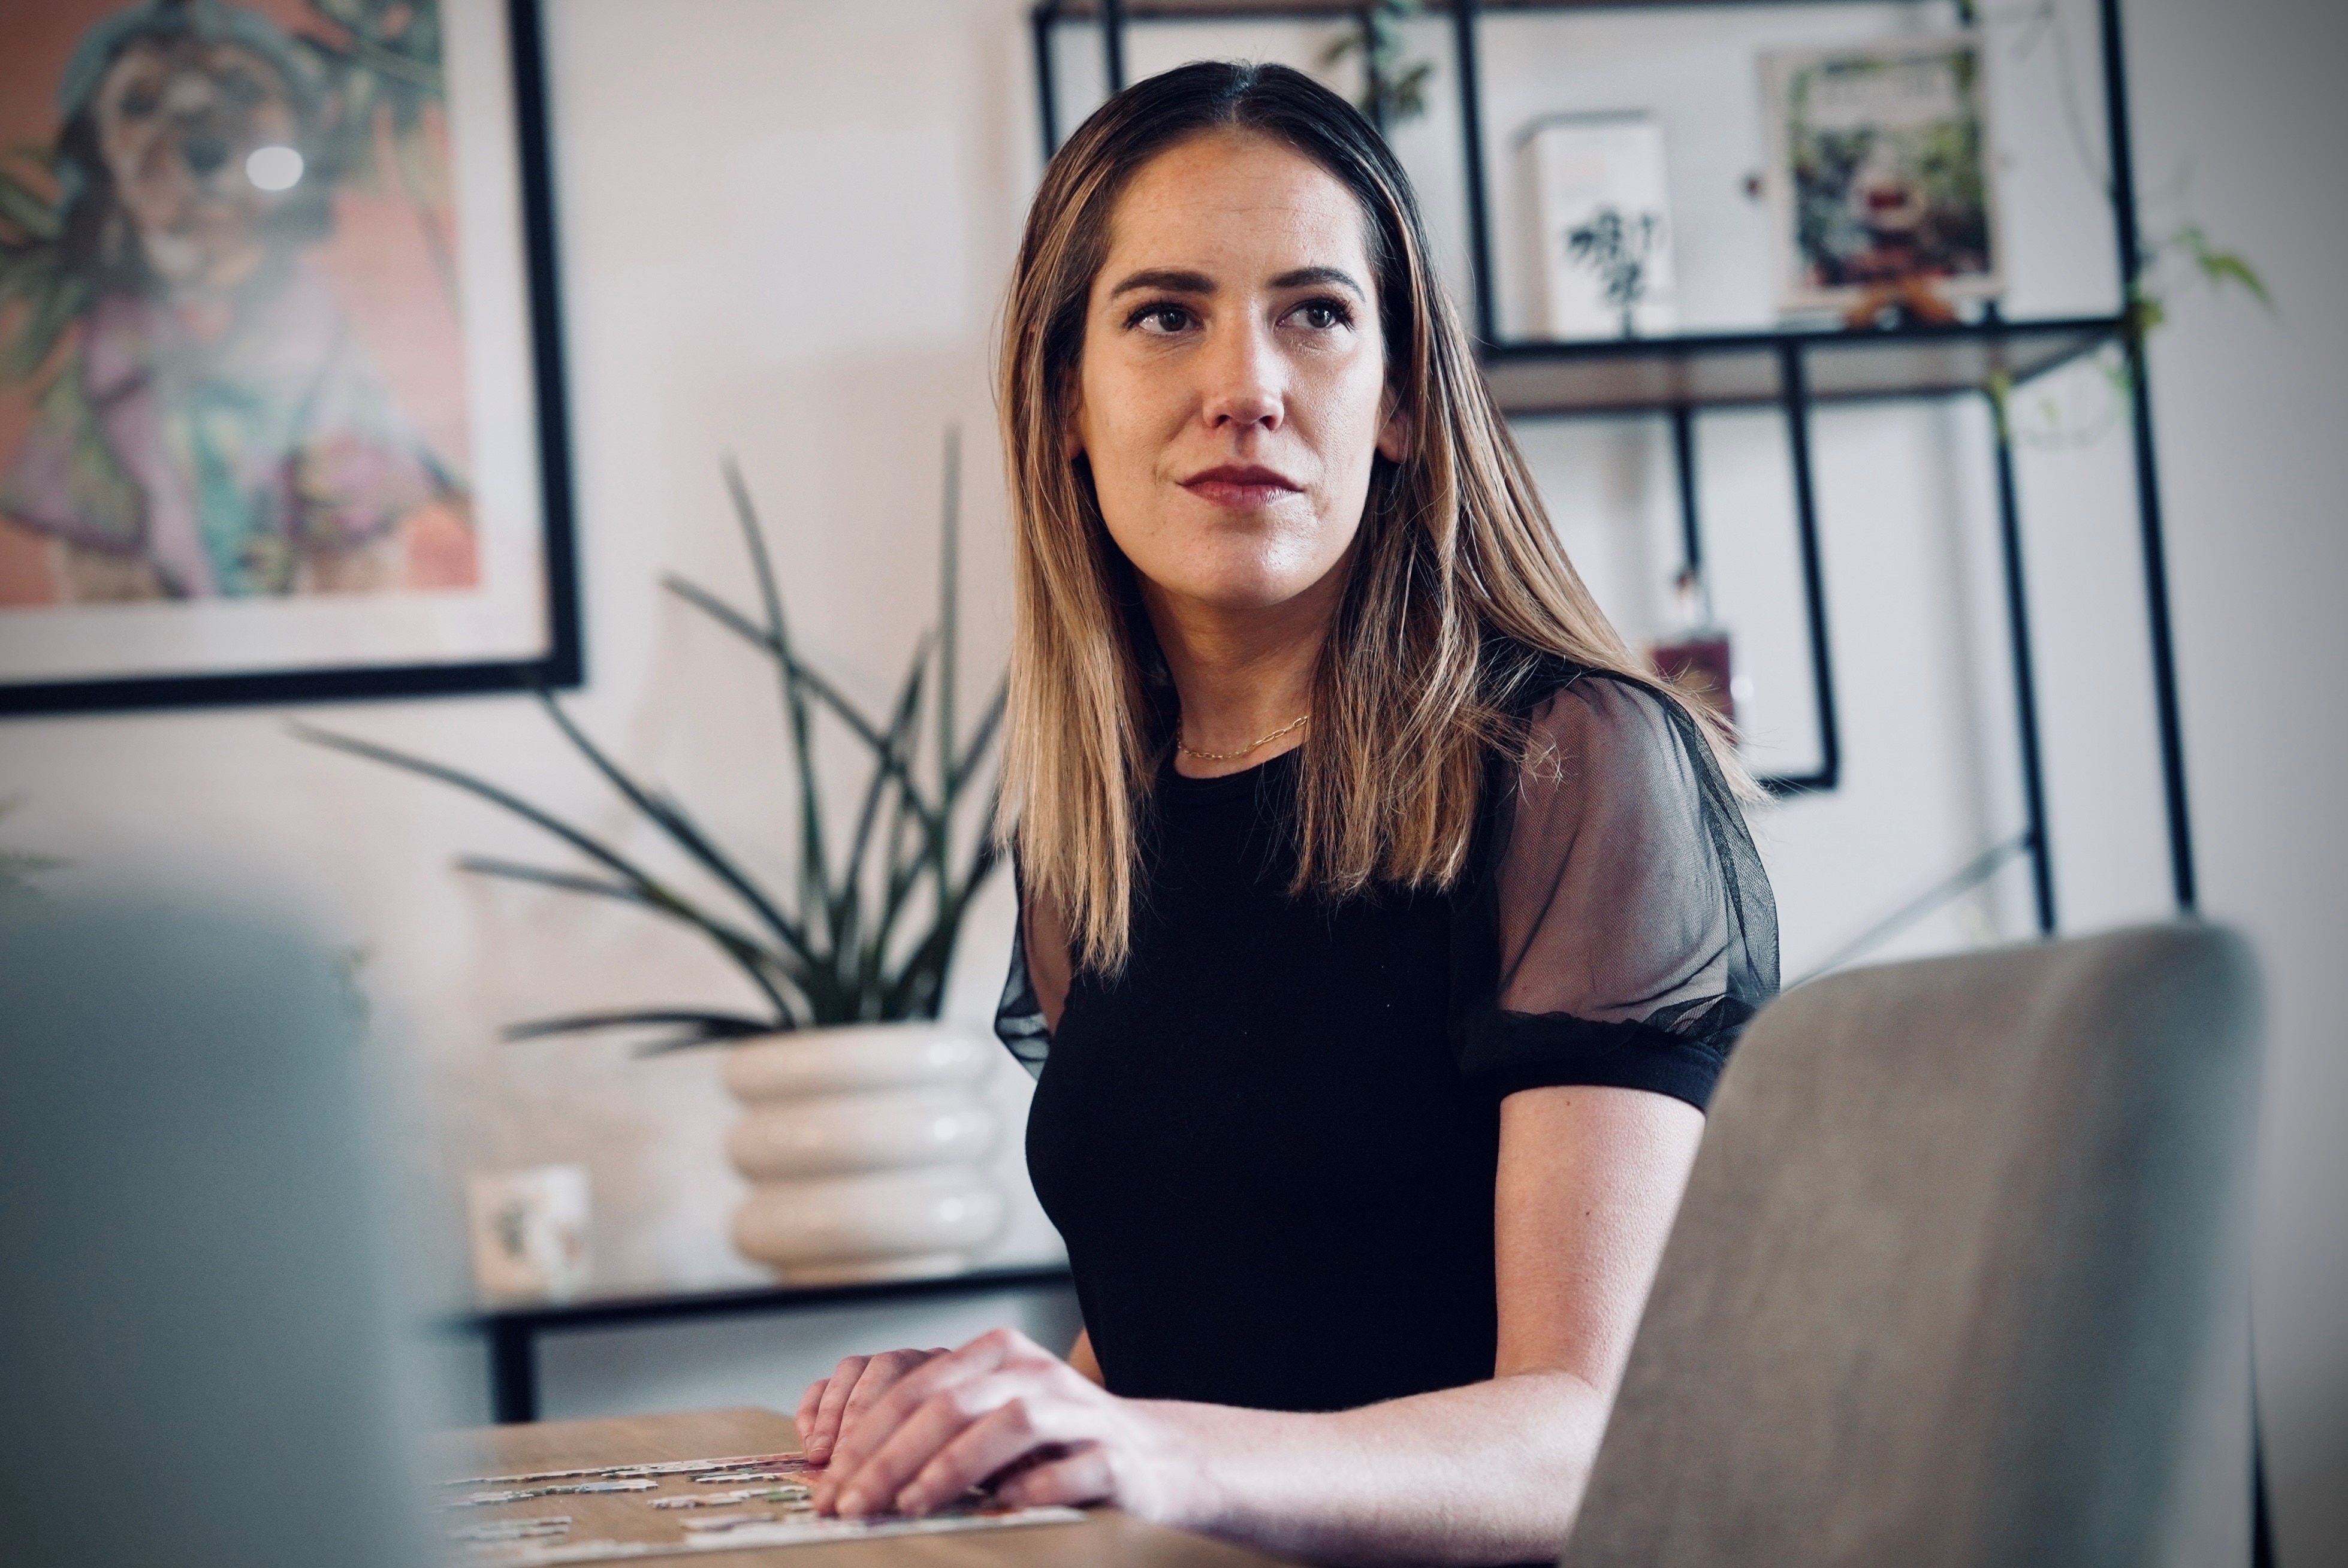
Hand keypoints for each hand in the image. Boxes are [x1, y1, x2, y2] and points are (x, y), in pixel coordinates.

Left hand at [805, 1327, 1209, 1526]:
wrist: (1156, 1461)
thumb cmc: (1055, 1449)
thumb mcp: (989, 1425)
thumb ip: (933, 1432)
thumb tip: (848, 1474)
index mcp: (997, 1355)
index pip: (917, 1386)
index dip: (866, 1435)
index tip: (829, 1483)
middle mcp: (1036, 1373)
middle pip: (953, 1404)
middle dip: (891, 1457)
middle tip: (851, 1503)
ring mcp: (1080, 1412)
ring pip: (1009, 1423)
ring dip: (953, 1466)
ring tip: (910, 1504)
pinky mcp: (1115, 1456)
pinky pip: (1071, 1467)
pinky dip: (1032, 1486)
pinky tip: (1001, 1507)